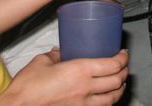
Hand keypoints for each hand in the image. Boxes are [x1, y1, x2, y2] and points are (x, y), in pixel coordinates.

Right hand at [0, 48, 128, 104]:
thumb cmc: (26, 87)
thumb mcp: (41, 61)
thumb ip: (54, 54)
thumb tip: (60, 51)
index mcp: (80, 70)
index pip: (113, 64)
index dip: (123, 58)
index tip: (123, 54)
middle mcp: (85, 88)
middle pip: (117, 81)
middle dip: (124, 72)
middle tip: (123, 66)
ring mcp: (83, 104)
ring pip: (112, 98)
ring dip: (120, 89)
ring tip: (119, 82)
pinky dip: (108, 102)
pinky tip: (106, 98)